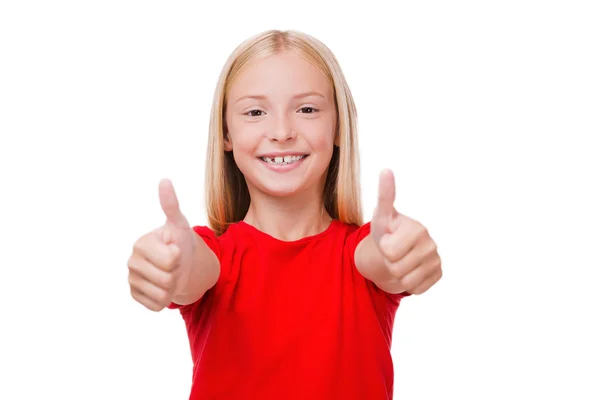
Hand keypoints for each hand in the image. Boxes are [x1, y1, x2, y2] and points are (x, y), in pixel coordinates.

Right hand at [127, 179, 196, 310]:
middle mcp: (131, 262)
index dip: (179, 256)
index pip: (170, 260)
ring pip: (163, 294)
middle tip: (174, 264)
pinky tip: (162, 286)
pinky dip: (165, 299)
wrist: (180, 263)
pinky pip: (156, 305)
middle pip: (167, 280)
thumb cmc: (179, 241)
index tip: (175, 249)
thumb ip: (171, 205)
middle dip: (177, 273)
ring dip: (173, 287)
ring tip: (169, 274)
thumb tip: (164, 180)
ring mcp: (131, 280)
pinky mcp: (135, 296)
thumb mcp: (180, 224)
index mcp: (141, 244)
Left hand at [371, 169, 441, 294]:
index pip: (389, 252)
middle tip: (393, 251)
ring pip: (406, 282)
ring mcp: (437, 260)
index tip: (389, 238)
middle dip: (390, 263)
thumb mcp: (381, 215)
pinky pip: (416, 289)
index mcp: (418, 229)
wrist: (397, 249)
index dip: (383, 248)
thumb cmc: (387, 230)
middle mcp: (432, 244)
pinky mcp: (438, 274)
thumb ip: (384, 195)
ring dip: (398, 274)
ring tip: (401, 259)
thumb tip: (385, 170)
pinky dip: (409, 283)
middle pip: (397, 268)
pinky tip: (410, 269)